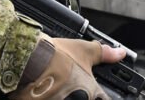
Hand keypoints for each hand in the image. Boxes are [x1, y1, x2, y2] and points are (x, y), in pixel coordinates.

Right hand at [9, 35, 124, 99]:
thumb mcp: (82, 50)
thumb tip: (119, 54)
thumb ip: (103, 54)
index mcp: (91, 92)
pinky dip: (52, 97)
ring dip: (66, 95)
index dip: (101, 95)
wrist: (25, 58)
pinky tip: (46, 90)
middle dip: (82, 93)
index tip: (97, 92)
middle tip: (72, 84)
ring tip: (56, 85)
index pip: (104, 99)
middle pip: (86, 99)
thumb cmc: (53, 55)